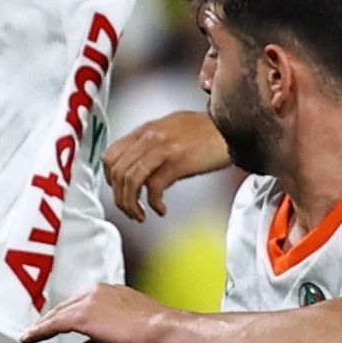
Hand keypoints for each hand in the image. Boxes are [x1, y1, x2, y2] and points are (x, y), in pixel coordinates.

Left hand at [21, 284, 166, 342]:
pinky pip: (56, 323)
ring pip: (60, 312)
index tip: (56, 321)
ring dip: (44, 323)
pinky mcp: (84, 315)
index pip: (82, 302)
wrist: (160, 327)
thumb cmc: (150, 332)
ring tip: (31, 334)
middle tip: (37, 328)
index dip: (67, 312)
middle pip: (67, 305)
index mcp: (110, 292)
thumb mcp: (121, 337)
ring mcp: (90, 301)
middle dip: (51, 316)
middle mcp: (99, 291)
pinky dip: (41, 330)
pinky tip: (30, 337)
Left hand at [104, 110, 230, 219]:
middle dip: (119, 197)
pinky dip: (153, 204)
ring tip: (140, 215)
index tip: (119, 191)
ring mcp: (163, 148)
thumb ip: (152, 143)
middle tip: (129, 209)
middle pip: (117, 171)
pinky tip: (161, 209)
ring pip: (130, 181)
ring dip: (131, 205)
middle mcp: (151, 137)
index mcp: (147, 129)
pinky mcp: (178, 162)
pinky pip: (153, 188)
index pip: (111, 155)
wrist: (231, 127)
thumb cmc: (206, 131)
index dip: (110, 179)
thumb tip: (137, 164)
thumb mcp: (172, 128)